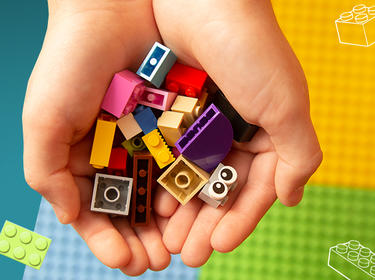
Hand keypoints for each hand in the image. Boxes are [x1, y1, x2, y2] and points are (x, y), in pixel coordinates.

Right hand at [22, 0, 170, 274]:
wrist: (109, 13)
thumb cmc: (69, 64)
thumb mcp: (44, 122)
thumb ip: (48, 174)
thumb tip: (69, 218)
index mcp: (84, 158)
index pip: (96, 210)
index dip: (108, 239)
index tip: (124, 262)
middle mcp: (117, 153)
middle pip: (131, 207)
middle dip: (141, 238)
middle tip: (155, 263)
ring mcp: (148, 139)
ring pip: (159, 190)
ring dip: (166, 223)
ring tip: (175, 249)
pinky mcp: (174, 123)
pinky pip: (182, 162)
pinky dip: (185, 187)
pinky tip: (190, 210)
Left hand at [152, 0, 322, 266]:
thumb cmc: (250, 49)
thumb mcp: (286, 104)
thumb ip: (297, 154)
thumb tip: (291, 199)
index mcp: (265, 130)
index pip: (253, 186)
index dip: (239, 219)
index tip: (221, 246)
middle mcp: (233, 129)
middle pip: (218, 187)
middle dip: (205, 223)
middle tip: (188, 255)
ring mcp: (200, 121)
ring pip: (190, 176)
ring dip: (181, 209)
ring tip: (167, 239)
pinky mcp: (172, 111)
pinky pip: (166, 154)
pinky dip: (161, 179)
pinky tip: (153, 203)